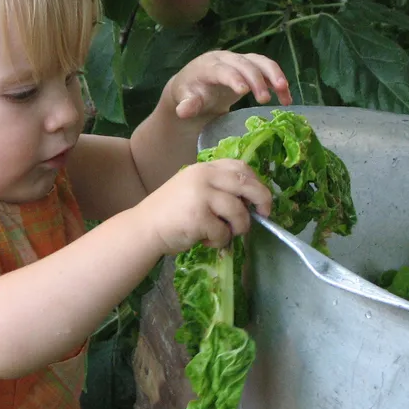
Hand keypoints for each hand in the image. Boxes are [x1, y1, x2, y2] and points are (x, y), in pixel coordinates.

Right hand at [136, 159, 271, 254]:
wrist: (144, 228)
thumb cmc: (171, 212)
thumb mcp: (193, 188)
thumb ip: (217, 186)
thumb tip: (251, 199)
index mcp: (204, 168)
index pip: (240, 167)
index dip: (256, 182)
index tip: (260, 198)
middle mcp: (203, 177)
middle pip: (246, 184)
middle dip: (262, 200)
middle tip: (265, 215)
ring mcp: (201, 196)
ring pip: (239, 212)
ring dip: (239, 227)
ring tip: (225, 233)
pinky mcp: (198, 218)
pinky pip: (224, 232)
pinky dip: (220, 241)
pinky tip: (206, 241)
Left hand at [169, 51, 292, 119]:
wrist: (195, 86)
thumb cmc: (190, 93)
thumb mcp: (185, 99)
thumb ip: (187, 104)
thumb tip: (183, 110)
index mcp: (208, 65)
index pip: (222, 69)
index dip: (233, 77)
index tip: (244, 91)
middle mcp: (226, 58)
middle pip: (244, 64)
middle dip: (257, 79)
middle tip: (265, 100)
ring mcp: (240, 61)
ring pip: (260, 62)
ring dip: (274, 75)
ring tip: (284, 92)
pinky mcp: (251, 67)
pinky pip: (268, 71)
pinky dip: (279, 82)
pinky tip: (287, 99)